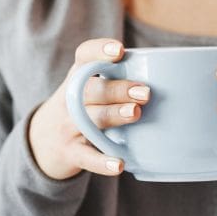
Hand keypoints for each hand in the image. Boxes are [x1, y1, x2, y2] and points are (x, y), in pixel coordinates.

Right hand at [28, 38, 150, 180]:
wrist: (42, 143)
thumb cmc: (81, 109)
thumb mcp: (88, 89)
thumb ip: (117, 80)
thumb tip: (174, 78)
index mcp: (76, 77)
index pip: (83, 57)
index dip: (99, 51)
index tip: (119, 50)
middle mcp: (70, 100)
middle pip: (91, 91)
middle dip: (117, 89)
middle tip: (144, 92)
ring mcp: (69, 127)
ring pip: (91, 119)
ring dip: (113, 115)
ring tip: (135, 113)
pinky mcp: (71, 152)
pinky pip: (87, 157)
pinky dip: (102, 162)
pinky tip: (119, 165)